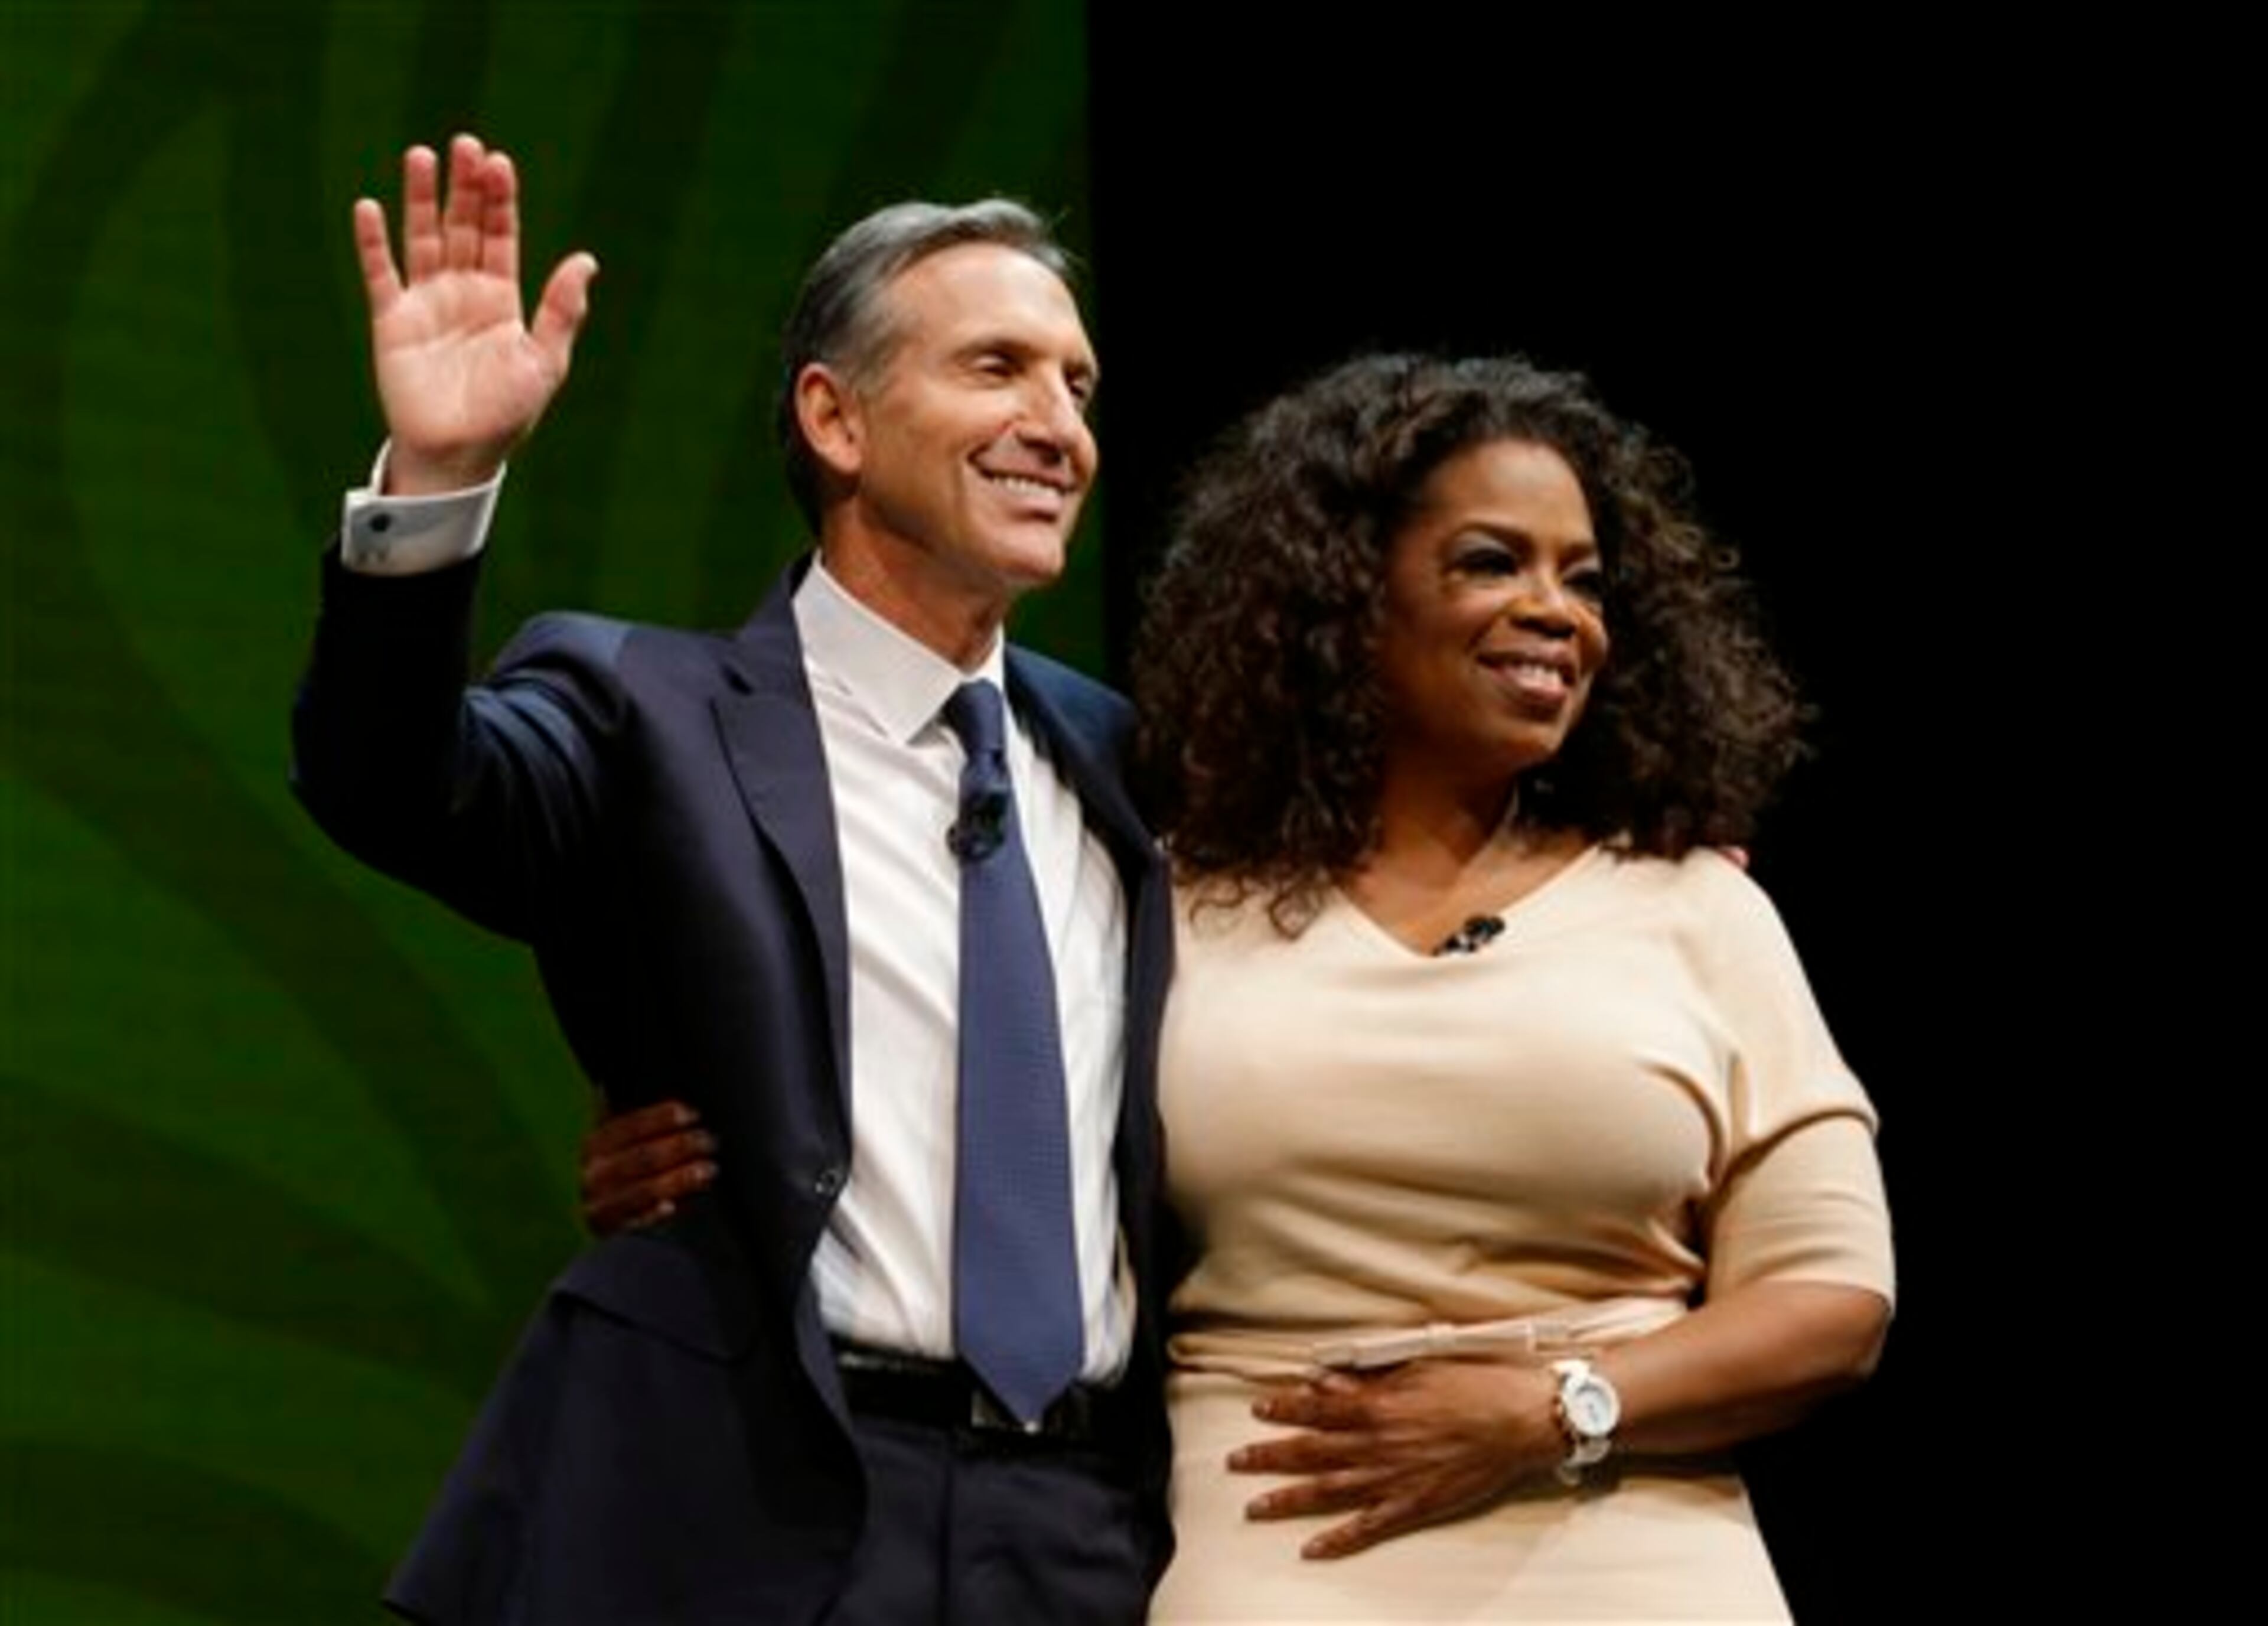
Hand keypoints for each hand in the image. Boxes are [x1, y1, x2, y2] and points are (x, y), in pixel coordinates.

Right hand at [352, 133, 598, 493]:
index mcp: (502, 298)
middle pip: (462, 226)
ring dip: (419, 198)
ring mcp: (426, 302)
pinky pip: (380, 274)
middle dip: (464, 186)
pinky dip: (372, 243)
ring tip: (420, 156)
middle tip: (465, 144)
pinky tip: (369, 208)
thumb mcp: (544, 361)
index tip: (499, 162)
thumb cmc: (507, 414)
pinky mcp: (392, 320)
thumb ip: (561, 311)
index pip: (500, 236)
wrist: (459, 454)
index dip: (499, 200)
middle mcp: (463, 291)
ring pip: (422, 238)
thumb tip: (587, 260)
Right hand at [581, 1100, 715, 1235]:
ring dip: (680, 1178)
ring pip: (644, 1189)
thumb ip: (620, 1116)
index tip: (693, 1114)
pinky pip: (635, 1223)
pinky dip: (654, 1214)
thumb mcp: (614, 1142)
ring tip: (708, 1169)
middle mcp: (593, 1175)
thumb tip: (614, 1082)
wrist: (601, 1220)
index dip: (661, 1117)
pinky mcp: (611, 1234)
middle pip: (642, 1156)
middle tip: (710, 1141)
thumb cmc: (618, 1170)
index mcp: (594, 1145)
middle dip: (680, 1147)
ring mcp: (599, 1206)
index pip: (629, 1125)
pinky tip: (672, 1207)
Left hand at [1229, 1360, 1564, 1558]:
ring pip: (1327, 1491)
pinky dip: (1337, 1540)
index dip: (1284, 1409)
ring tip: (1254, 1507)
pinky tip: (1311, 1549)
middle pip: (1310, 1451)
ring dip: (1288, 1499)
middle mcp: (1376, 1443)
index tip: (1257, 1410)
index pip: (1316, 1408)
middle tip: (1235, 1462)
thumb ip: (1368, 1379)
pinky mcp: (1414, 1505)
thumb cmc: (1475, 1385)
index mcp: (1377, 1404)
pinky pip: (1368, 1526)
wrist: (1522, 1420)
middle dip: (1269, 1456)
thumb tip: (1326, 1381)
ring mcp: (1393, 1478)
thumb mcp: (1417, 1369)